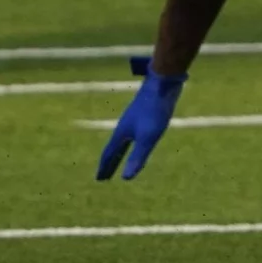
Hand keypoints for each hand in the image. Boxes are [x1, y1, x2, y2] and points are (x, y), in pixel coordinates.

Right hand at [96, 57, 186, 180]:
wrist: (162, 83)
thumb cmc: (154, 110)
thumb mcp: (148, 137)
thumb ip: (138, 156)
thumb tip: (126, 178)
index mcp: (122, 132)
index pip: (110, 154)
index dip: (105, 167)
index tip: (99, 179)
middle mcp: (125, 126)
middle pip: (114, 148)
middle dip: (110, 163)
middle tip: (105, 176)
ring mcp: (133, 119)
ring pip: (123, 140)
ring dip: (119, 152)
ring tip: (119, 160)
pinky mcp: (142, 114)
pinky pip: (132, 133)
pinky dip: (130, 142)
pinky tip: (136, 139)